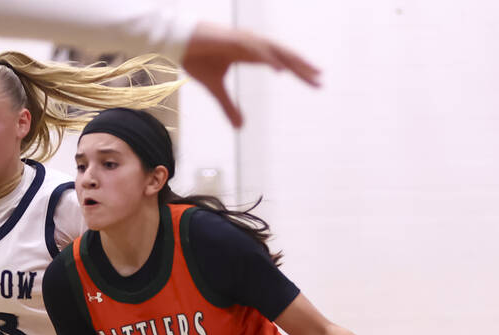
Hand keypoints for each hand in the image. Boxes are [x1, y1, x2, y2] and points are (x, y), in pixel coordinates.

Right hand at [182, 21, 320, 127]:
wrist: (178, 42)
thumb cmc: (197, 58)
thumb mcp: (216, 88)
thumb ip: (229, 107)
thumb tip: (241, 128)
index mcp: (250, 53)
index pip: (280, 62)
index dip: (298, 71)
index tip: (314, 81)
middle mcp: (252, 45)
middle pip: (284, 55)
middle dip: (303, 67)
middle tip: (321, 78)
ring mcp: (244, 41)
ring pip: (275, 51)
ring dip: (293, 62)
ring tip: (309, 73)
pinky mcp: (234, 40)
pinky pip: (256, 51)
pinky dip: (270, 59)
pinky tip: (281, 70)